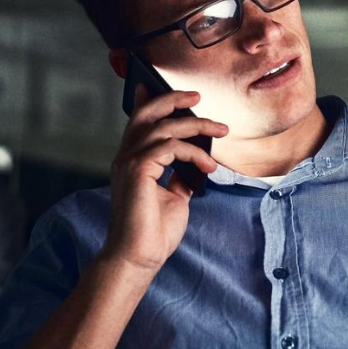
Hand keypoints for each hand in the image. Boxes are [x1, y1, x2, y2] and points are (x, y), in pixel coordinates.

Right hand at [98, 87, 226, 273]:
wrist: (139, 257)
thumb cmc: (154, 232)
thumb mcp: (174, 197)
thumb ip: (180, 177)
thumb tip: (196, 164)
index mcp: (132, 161)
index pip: (139, 122)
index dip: (152, 100)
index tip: (175, 91)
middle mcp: (126, 157)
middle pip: (146, 113)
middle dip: (172, 99)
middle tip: (198, 97)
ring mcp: (129, 163)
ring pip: (163, 127)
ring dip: (197, 126)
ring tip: (221, 131)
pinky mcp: (137, 171)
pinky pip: (169, 147)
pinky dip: (193, 152)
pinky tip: (208, 167)